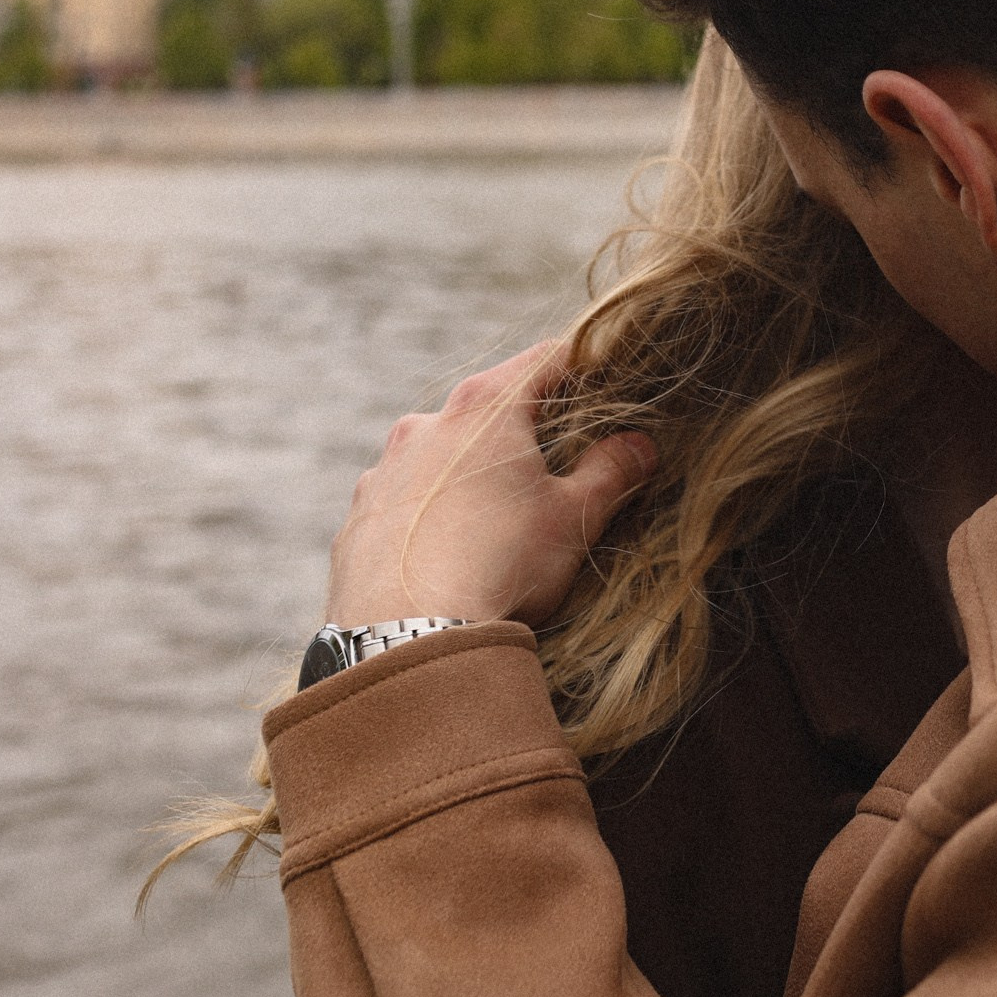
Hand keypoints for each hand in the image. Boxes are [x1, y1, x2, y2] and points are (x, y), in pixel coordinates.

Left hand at [323, 341, 655, 629]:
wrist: (410, 637)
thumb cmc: (503, 565)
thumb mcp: (575, 518)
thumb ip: (613, 472)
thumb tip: (639, 445)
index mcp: (484, 408)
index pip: (546, 359)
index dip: (583, 369)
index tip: (606, 389)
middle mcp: (425, 426)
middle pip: (488, 409)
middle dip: (524, 433)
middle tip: (557, 471)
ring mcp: (383, 472)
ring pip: (439, 457)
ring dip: (470, 476)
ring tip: (497, 525)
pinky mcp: (357, 521)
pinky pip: (403, 504)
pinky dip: (428, 517)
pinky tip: (448, 557)